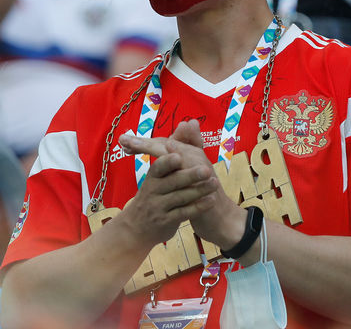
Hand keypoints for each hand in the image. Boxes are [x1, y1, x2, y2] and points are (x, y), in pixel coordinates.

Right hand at [115, 127, 219, 248]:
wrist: (136, 228)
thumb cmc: (153, 194)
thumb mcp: (159, 173)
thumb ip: (176, 146)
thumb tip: (188, 122)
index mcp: (153, 176)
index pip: (158, 166)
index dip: (167, 162)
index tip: (177, 157)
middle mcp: (153, 190)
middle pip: (172, 182)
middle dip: (189, 175)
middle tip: (206, 169)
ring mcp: (159, 207)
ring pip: (180, 197)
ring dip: (198, 190)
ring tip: (214, 182)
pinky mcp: (166, 221)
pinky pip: (184, 213)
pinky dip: (198, 207)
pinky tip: (210, 200)